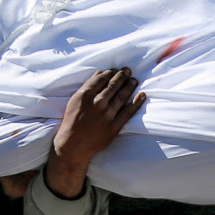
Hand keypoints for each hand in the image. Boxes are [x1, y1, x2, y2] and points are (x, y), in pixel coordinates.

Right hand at [47, 69, 145, 197]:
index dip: (111, 73)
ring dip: (129, 86)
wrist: (73, 145)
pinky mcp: (114, 126)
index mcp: (85, 95)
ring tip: (134, 80)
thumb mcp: (75, 100)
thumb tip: (100, 73)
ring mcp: (106, 115)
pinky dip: (136, 103)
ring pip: (122, 97)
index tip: (116, 70)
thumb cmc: (72, 121)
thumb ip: (87, 86)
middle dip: (122, 76)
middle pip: (113, 86)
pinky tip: (142, 95)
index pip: (102, 79)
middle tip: (128, 71)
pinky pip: (128, 112)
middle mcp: (97, 103)